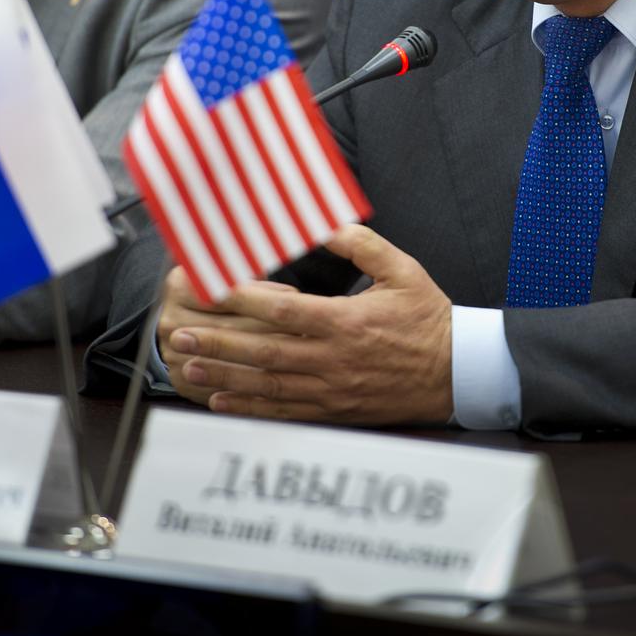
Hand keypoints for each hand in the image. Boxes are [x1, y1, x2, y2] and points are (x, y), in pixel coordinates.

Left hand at [166, 224, 453, 425]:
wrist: (457, 372)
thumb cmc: (428, 318)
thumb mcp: (402, 269)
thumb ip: (361, 244)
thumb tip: (325, 224)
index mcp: (346, 322)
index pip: (283, 309)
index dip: (242, 299)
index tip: (211, 288)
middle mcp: (332, 359)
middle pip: (262, 352)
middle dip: (217, 342)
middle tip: (178, 334)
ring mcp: (331, 389)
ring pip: (266, 385)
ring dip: (222, 375)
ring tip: (186, 365)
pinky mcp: (334, 411)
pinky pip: (283, 411)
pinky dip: (248, 408)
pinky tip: (218, 401)